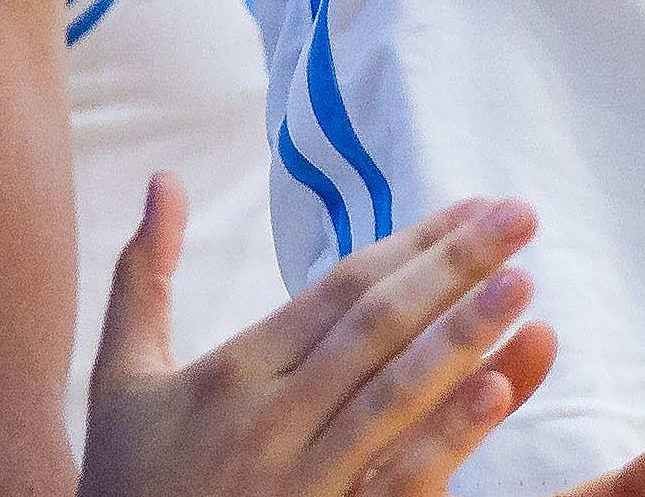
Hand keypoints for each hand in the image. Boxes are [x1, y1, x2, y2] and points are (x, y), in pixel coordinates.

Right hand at [81, 181, 644, 496]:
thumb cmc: (125, 482)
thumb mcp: (121, 381)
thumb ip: (143, 280)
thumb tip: (164, 179)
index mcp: (232, 374)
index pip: (338, 292)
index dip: (410, 245)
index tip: (472, 207)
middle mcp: (269, 420)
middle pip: (376, 328)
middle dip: (453, 267)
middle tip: (521, 215)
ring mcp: (300, 481)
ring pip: (393, 395)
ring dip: (463, 335)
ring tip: (524, 281)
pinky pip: (395, 479)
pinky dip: (445, 436)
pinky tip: (497, 391)